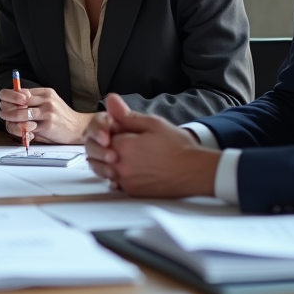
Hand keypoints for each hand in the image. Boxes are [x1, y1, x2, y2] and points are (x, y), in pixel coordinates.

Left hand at [0, 86, 93, 143]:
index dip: (9, 96)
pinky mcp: (48, 125)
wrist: (78, 127)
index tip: (4, 101)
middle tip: (2, 112)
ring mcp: (48, 112)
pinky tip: (19, 128)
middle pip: (19, 100)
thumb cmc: (61, 116)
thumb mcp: (50, 102)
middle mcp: (47, 100)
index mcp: (46, 92)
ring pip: (21, 113)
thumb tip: (13, 101)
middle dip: (8, 107)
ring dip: (10, 117)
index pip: (21, 91)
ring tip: (7, 119)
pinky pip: (28, 126)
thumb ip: (35, 100)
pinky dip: (21, 128)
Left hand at [85, 94, 217, 197]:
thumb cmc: (177, 146)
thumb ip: (127, 115)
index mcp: (123, 145)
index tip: (124, 132)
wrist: (194, 172)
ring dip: (110, 163)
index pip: (101, 136)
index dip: (110, 132)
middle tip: (128, 145)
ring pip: (105, 170)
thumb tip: (110, 99)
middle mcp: (120, 165)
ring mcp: (125, 181)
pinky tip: (134, 170)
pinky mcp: (132, 193)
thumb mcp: (154, 124)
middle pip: (99, 154)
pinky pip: (116, 184)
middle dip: (106, 147)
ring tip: (132, 157)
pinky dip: (119, 177)